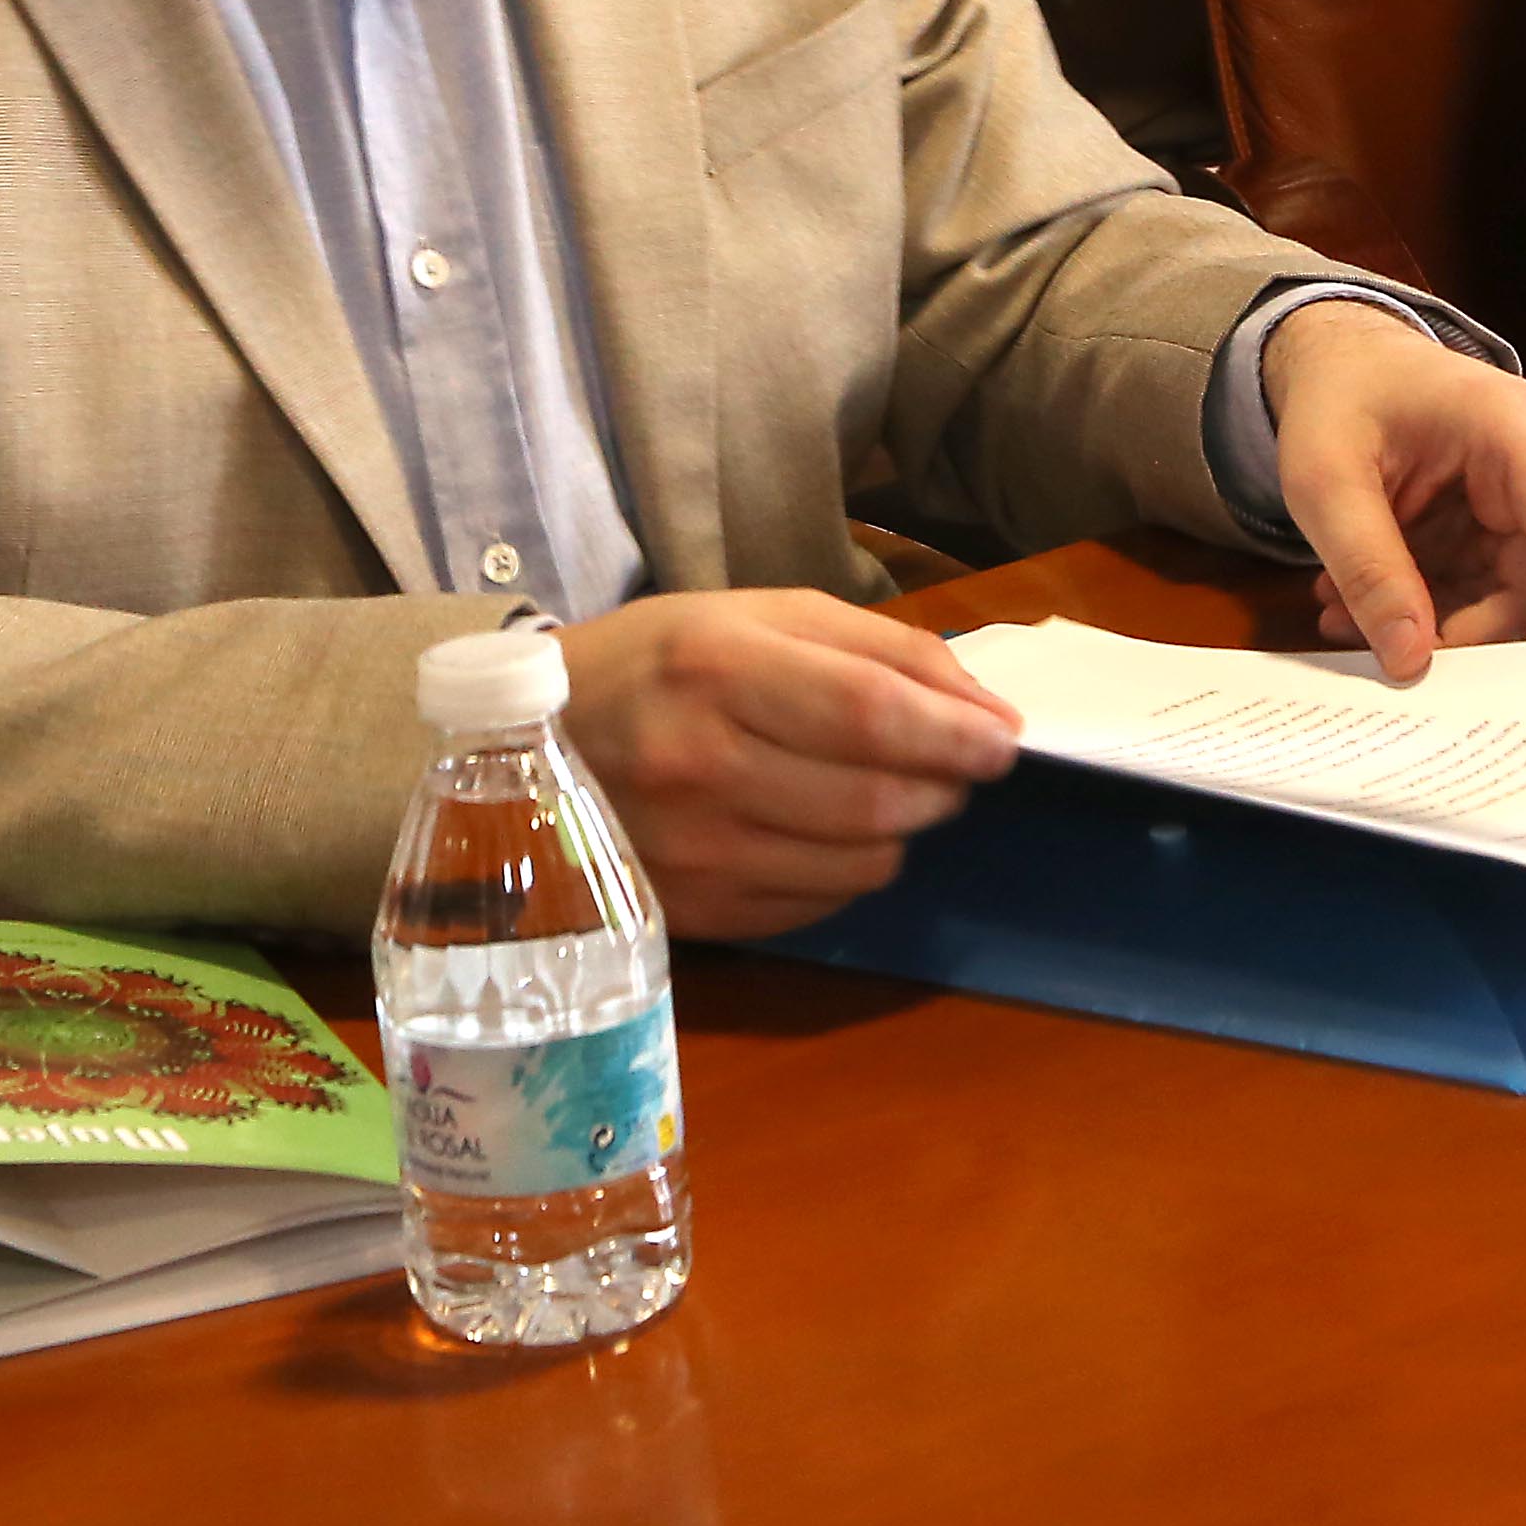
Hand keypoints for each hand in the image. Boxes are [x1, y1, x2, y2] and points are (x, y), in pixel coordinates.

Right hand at [551, 588, 1021, 938]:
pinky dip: (846, 868)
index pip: (870, 713)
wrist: (521, 741)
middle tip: (954, 765)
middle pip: (875, 799)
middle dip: (944, 785)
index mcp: (715, 667)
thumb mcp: (754, 614)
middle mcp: (699, 765)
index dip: (954, 732)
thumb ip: (875, 648)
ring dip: (901, 828)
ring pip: (859, 863)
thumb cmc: (654, 661)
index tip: (1005, 739)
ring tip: (886, 792)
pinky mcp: (688, 911)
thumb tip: (981, 707)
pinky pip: (816, 904)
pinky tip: (822, 829)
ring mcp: (691, 851)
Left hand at [1263, 302, 1525, 682]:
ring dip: (1434, 623)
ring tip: (1343, 616)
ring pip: (1518, 599)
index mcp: (1522, 429)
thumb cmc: (1340, 398)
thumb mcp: (1325, 481)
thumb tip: (1410, 664)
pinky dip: (1429, 607)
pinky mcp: (1519, 526)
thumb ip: (1367, 567)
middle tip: (1385, 656)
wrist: (1346, 361)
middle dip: (1469, 633)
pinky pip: (1493, 592)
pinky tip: (1359, 605)